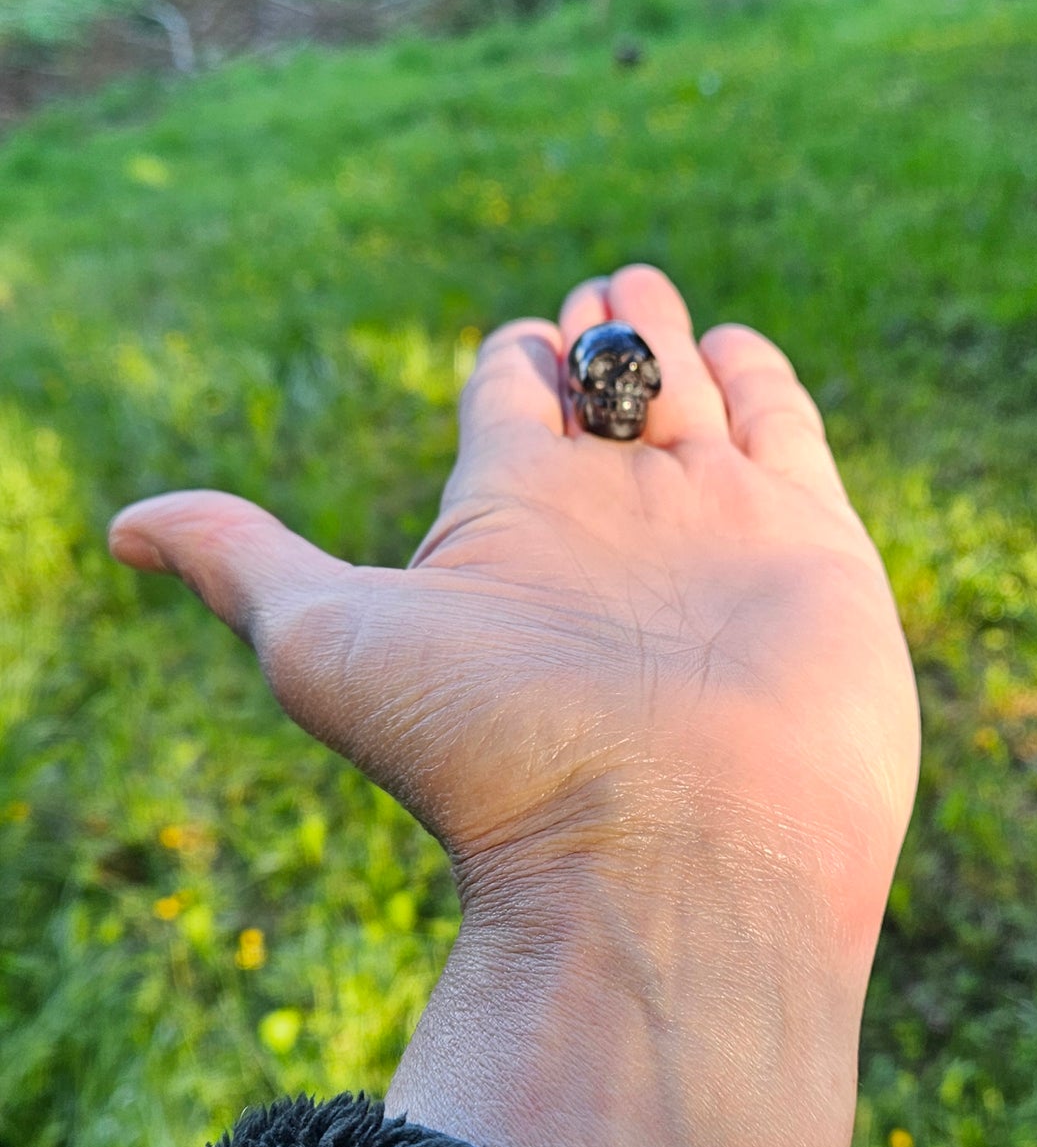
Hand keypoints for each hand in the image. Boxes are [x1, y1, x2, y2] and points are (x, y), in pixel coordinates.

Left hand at [110, 266, 917, 946]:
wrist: (674, 848)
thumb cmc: (497, 751)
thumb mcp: (327, 642)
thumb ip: (238, 563)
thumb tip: (116, 529)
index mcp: (502, 514)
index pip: (503, 396)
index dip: (504, 357)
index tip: (509, 351)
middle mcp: (605, 516)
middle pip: (597, 381)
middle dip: (589, 330)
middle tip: (585, 313)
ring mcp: (712, 521)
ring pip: (687, 387)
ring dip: (661, 327)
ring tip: (639, 298)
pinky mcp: (809, 538)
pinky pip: (783, 421)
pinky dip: (756, 372)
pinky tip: (732, 355)